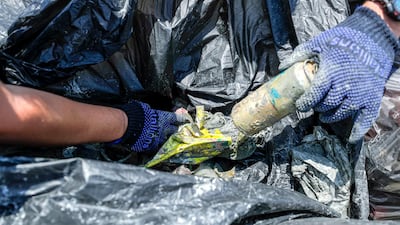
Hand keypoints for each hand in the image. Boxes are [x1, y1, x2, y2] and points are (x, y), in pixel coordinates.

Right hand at [116, 101, 188, 151]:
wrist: (127, 126)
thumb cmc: (135, 113)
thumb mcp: (145, 108)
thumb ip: (151, 111)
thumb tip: (150, 110)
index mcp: (164, 117)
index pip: (177, 118)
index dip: (181, 119)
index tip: (184, 120)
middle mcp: (164, 129)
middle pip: (175, 131)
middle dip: (176, 130)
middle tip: (176, 131)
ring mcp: (159, 139)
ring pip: (168, 140)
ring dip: (167, 139)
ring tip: (165, 139)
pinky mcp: (152, 147)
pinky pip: (157, 147)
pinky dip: (157, 146)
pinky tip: (155, 145)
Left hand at [279, 7, 397, 142]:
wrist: (372, 40)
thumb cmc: (342, 41)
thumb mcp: (319, 43)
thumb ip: (300, 54)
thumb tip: (281, 67)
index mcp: (330, 73)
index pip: (314, 94)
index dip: (305, 103)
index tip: (299, 106)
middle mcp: (345, 85)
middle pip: (326, 105)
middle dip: (317, 108)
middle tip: (313, 106)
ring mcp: (360, 94)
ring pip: (341, 113)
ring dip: (330, 117)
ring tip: (324, 115)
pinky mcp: (372, 98)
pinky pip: (365, 119)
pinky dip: (358, 130)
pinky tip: (350, 138)